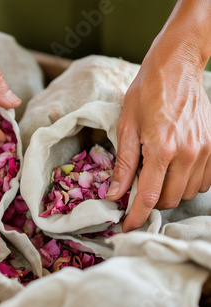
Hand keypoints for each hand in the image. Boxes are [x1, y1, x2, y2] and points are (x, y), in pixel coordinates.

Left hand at [107, 0, 210, 231]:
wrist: (177, 68)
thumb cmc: (146, 94)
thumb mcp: (126, 127)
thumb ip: (124, 164)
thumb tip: (116, 193)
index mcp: (162, 150)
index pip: (149, 197)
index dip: (136, 216)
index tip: (127, 227)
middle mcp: (188, 154)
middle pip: (170, 199)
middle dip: (151, 203)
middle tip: (137, 190)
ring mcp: (205, 151)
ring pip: (188, 193)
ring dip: (169, 192)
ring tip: (155, 174)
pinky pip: (205, 181)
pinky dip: (188, 183)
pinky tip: (174, 170)